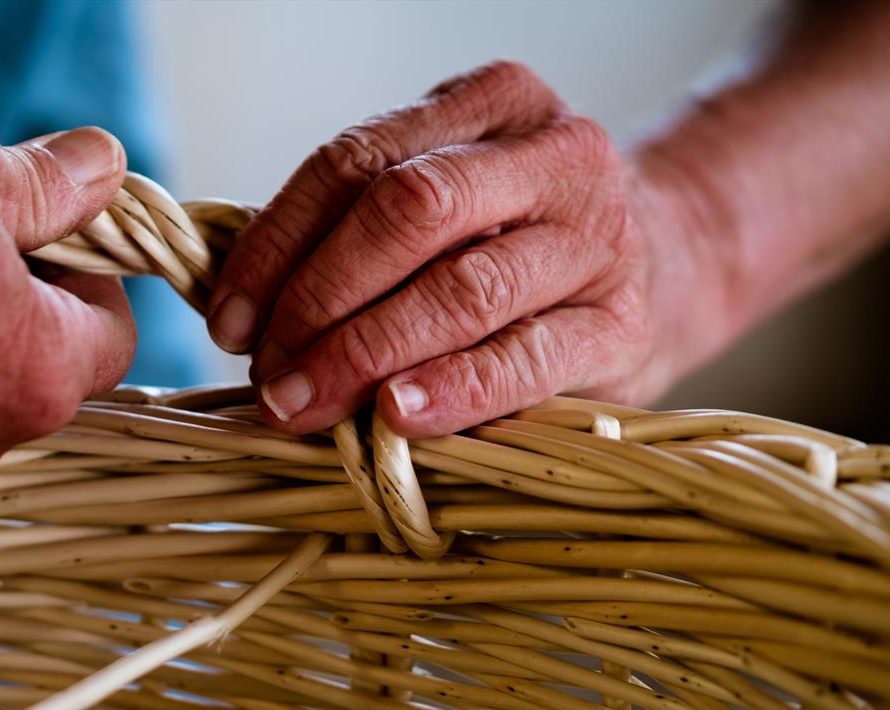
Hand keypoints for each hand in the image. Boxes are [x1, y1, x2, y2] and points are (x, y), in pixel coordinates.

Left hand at [208, 62, 706, 436]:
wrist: (670, 262)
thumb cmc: (520, 238)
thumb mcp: (449, 200)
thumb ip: (357, 231)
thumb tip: (242, 311)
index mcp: (489, 103)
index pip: (355, 160)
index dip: (277, 243)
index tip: (229, 318)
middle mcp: (551, 154)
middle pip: (406, 213)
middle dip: (317, 298)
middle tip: (268, 373)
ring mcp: (596, 236)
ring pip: (460, 287)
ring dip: (364, 352)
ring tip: (303, 402)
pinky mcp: (622, 322)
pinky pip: (523, 357)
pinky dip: (451, 389)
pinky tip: (396, 416)